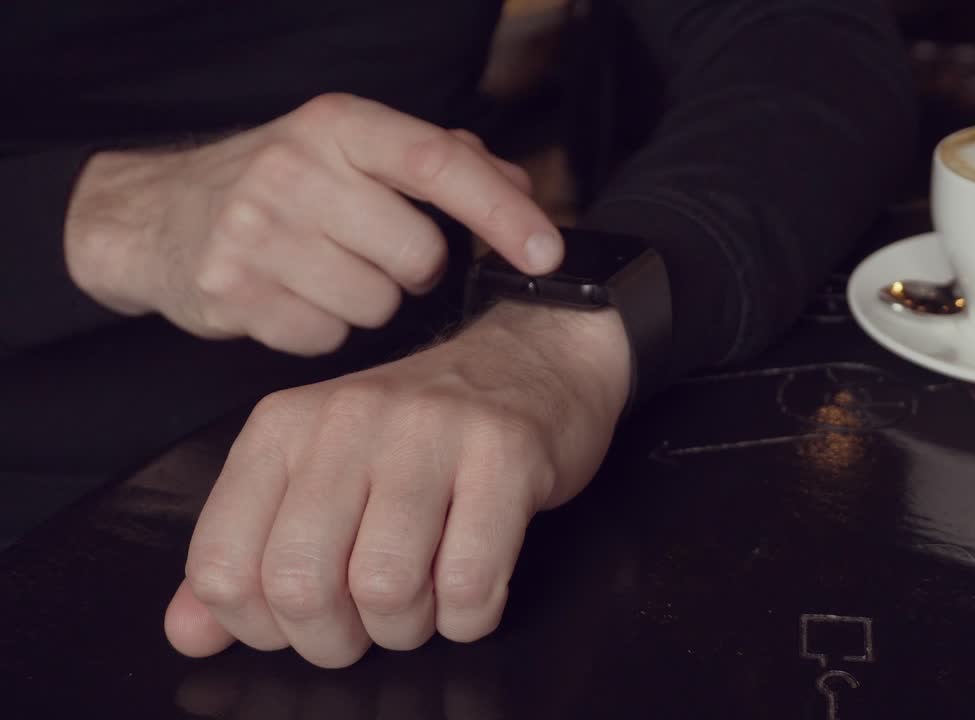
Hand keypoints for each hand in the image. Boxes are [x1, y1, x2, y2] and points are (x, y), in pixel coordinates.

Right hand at [64, 93, 562, 354]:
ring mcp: (256, 230)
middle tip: (375, 252)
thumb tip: (522, 191)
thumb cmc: (283, 184)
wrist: (160, 215)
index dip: (503, 211)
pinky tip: (293, 296)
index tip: (546, 251)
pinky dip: (322, 329)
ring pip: (377, 306)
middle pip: (420, 256)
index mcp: (339, 125)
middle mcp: (294, 169)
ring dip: (368, 302)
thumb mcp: (355, 150)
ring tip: (325, 271)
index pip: (439, 163)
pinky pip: (326, 339)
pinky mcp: (230, 290)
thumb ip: (443, 163)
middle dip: (415, 270)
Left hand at [163, 302, 629, 666]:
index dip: (259, 627)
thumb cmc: (422, 436)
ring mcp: (431, 432)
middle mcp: (348, 420)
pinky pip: (470, 584)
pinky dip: (468, 617)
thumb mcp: (318, 475)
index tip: (303, 617)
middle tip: (368, 623)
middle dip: (336, 639)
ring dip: (407, 627)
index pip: (223, 567)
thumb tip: (188, 632)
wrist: (533, 361)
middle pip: (301, 585)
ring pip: (386, 589)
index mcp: (284, 427)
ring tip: (425, 603)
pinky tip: (471, 593)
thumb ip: (248, 553)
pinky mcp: (506, 453)